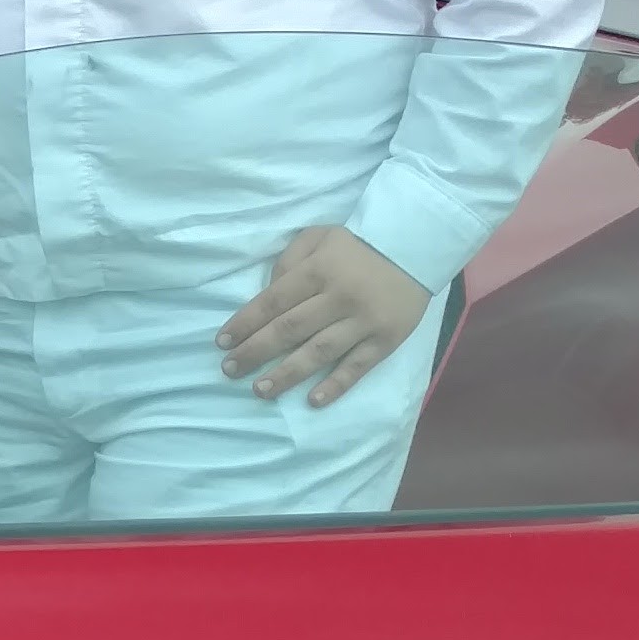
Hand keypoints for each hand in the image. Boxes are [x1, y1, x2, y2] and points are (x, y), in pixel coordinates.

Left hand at [219, 225, 431, 405]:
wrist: (416, 246)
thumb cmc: (358, 244)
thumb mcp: (319, 237)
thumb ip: (289, 261)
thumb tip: (267, 293)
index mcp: (318, 270)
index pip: (273, 301)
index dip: (245, 323)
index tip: (222, 343)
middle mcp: (338, 297)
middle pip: (290, 329)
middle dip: (255, 352)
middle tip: (230, 371)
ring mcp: (363, 321)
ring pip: (319, 352)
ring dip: (287, 374)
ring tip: (260, 390)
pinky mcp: (386, 340)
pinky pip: (357, 366)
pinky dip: (336, 385)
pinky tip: (313, 401)